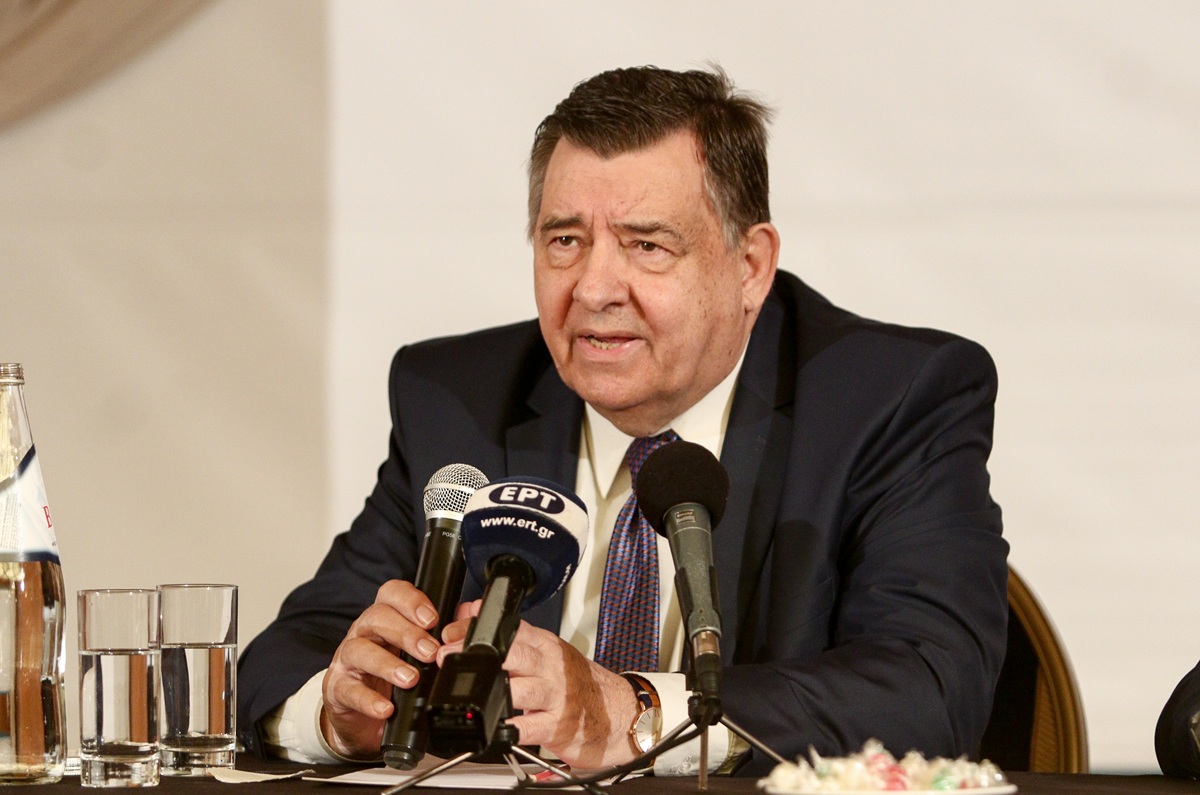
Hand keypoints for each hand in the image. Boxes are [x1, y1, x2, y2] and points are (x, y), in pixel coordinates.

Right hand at [319, 580, 442, 757]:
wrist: (362, 717)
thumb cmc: (391, 676)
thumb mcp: (417, 652)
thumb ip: (444, 632)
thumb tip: (468, 614)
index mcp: (384, 618)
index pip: (392, 594)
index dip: (411, 600)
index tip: (432, 619)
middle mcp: (363, 633)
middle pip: (377, 617)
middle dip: (407, 633)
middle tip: (430, 651)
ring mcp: (347, 660)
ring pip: (360, 649)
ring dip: (388, 664)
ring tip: (410, 679)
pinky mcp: (337, 688)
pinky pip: (348, 689)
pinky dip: (368, 699)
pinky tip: (386, 707)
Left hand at [440, 602, 639, 768]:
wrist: (621, 713)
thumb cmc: (581, 684)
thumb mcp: (547, 653)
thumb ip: (509, 636)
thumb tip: (472, 611)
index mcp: (546, 646)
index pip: (511, 629)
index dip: (478, 628)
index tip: (451, 632)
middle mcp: (551, 667)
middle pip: (516, 653)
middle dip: (480, 653)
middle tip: (449, 655)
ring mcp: (556, 696)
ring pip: (524, 688)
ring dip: (495, 688)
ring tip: (469, 692)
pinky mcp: (559, 726)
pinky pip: (533, 726)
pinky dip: (514, 728)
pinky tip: (498, 728)